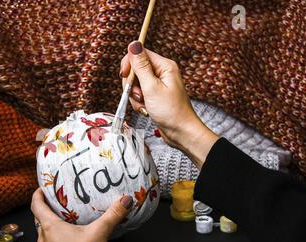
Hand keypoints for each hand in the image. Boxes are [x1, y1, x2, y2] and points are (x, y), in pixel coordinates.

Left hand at [31, 188, 132, 241]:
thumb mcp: (99, 232)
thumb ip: (112, 215)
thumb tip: (124, 201)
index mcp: (50, 226)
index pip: (36, 205)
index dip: (38, 195)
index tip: (42, 190)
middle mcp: (43, 238)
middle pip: (39, 219)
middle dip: (46, 211)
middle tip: (56, 206)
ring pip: (42, 235)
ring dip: (49, 229)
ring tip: (62, 225)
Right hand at [120, 41, 218, 168]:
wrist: (181, 132)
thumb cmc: (171, 111)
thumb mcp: (151, 87)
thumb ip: (140, 66)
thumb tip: (133, 44)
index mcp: (164, 66)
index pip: (140, 54)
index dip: (129, 65)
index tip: (124, 77)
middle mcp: (162, 73)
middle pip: (135, 70)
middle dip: (132, 84)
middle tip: (138, 95)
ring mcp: (158, 85)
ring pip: (135, 84)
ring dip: (135, 96)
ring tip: (145, 104)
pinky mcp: (155, 96)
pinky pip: (140, 95)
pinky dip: (139, 103)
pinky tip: (146, 110)